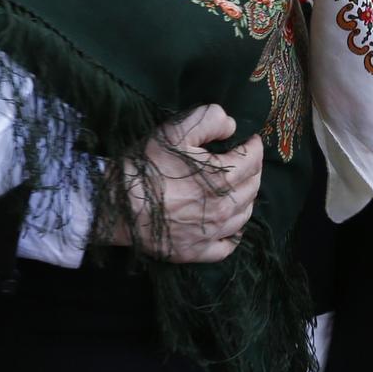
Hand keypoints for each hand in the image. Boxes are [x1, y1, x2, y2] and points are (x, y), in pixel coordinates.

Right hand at [103, 104, 264, 262]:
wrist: (118, 206)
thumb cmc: (146, 166)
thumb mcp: (175, 131)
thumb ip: (209, 119)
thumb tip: (232, 126)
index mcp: (223, 177)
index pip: (253, 159)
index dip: (254, 146)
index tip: (250, 139)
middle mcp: (225, 208)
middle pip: (252, 187)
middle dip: (252, 170)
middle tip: (244, 161)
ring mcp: (213, 233)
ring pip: (244, 215)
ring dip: (246, 198)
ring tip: (236, 188)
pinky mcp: (199, 251)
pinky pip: (228, 245)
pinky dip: (233, 233)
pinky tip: (227, 224)